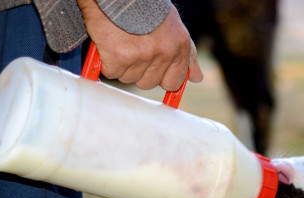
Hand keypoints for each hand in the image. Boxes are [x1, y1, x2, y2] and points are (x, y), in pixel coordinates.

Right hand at [77, 0, 203, 90]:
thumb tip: (197, 78)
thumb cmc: (145, 8)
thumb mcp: (175, 27)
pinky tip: (108, 44)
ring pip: (129, 78)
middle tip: (132, 49)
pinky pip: (111, 72)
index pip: (174, 82)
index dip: (160, 78)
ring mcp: (143, 56)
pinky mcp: (121, 57)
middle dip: (138, 71)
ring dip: (121, 66)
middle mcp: (165, 53)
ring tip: (120, 42)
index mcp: (180, 47)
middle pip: (148, 83)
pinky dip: (106, 62)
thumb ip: (187, 54)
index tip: (152, 71)